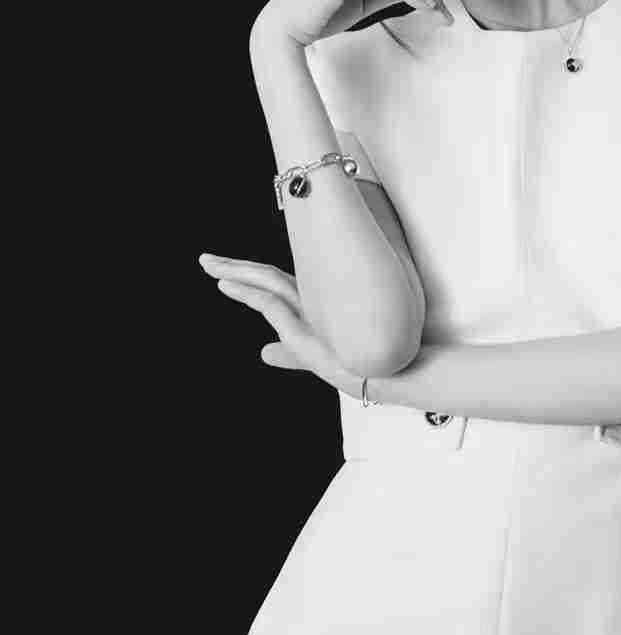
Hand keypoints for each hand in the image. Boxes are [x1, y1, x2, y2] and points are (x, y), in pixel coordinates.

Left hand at [198, 252, 361, 392]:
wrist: (399, 373)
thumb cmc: (368, 366)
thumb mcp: (315, 358)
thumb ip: (289, 355)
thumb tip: (263, 352)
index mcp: (318, 306)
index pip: (279, 284)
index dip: (252, 277)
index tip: (227, 273)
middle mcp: (315, 301)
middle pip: (269, 276)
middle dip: (237, 268)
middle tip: (207, 260)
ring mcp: (313, 311)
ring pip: (268, 282)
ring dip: (235, 272)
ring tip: (209, 265)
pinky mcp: (307, 328)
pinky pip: (270, 303)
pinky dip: (246, 292)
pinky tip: (225, 286)